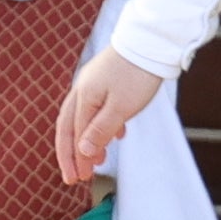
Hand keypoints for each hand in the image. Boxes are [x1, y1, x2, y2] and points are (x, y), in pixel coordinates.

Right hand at [57, 50, 166, 190]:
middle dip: (72, 154)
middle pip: (70, 127)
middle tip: (75, 176)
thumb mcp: (121, 107)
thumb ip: (101, 130)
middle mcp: (82, 90)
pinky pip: (96, 107)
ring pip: (83, 118)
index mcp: (84, 98)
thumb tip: (83, 152)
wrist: (150, 41)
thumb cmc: (137, 74)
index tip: (79, 178)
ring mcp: (92, 83)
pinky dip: (101, 125)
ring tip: (98, 160)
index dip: (76, 159)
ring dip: (87, 141)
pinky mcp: (105, 80)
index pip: (74, 135)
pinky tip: (116, 134)